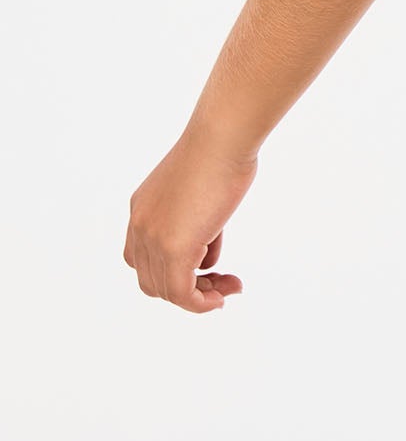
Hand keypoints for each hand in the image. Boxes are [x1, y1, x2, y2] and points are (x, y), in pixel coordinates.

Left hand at [124, 125, 256, 312]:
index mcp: (142, 208)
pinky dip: (201, 304)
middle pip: (153, 279)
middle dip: (189, 287)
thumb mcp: (200, 186)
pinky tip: (221, 298)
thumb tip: (208, 244)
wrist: (223, 137)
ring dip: (200, 296)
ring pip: (168, 290)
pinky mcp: (174, 250)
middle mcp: (140, 226)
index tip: (209, 267)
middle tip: (224, 283)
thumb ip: (196, 215)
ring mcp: (154, 239)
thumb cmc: (222, 149)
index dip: (174, 270)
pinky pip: (182, 294)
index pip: (145, 257)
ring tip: (230, 288)